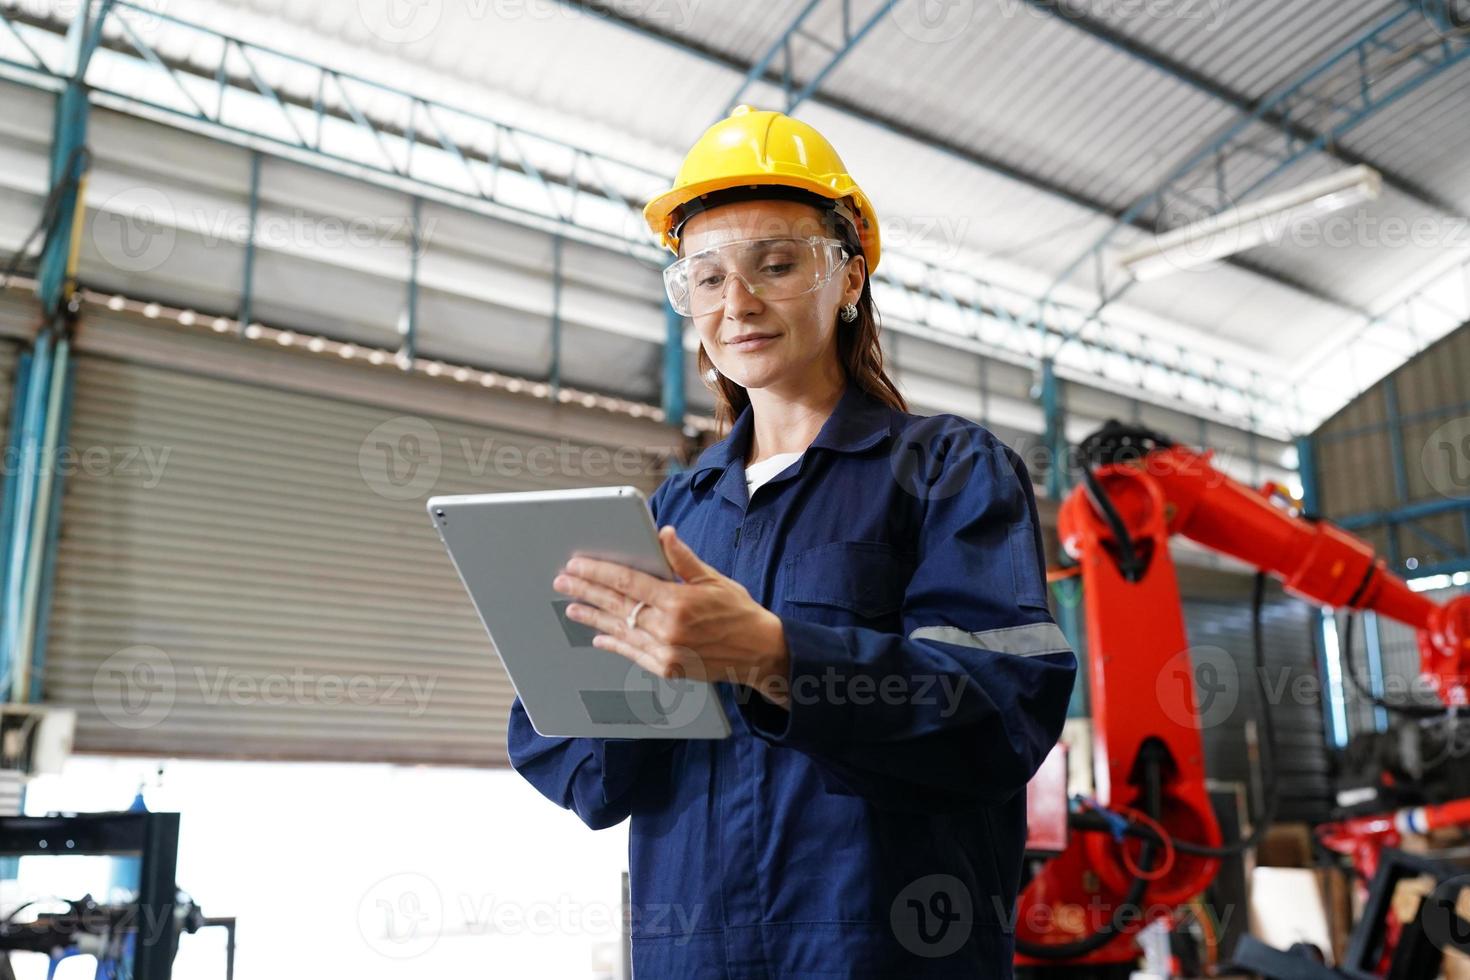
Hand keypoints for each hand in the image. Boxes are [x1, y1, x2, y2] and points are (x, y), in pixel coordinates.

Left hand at [552, 526, 791, 707]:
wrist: (760, 652)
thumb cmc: (739, 612)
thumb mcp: (713, 580)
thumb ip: (683, 559)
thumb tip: (663, 533)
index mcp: (679, 601)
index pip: (628, 582)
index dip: (598, 572)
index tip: (576, 564)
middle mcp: (669, 628)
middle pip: (617, 605)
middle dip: (587, 591)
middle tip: (563, 582)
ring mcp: (667, 651)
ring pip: (621, 630)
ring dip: (594, 618)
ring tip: (573, 607)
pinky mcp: (669, 668)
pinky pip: (633, 654)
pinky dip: (615, 644)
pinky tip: (599, 636)